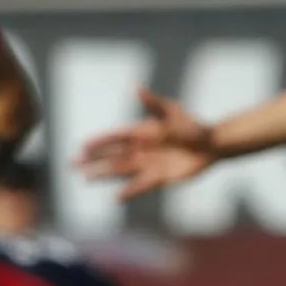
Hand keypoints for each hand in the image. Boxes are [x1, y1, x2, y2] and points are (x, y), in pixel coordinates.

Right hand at [75, 87, 220, 199]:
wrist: (212, 145)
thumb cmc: (193, 126)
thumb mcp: (173, 113)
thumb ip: (153, 103)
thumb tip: (136, 87)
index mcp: (141, 133)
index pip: (115, 138)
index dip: (99, 142)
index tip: (82, 145)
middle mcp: (141, 149)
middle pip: (112, 156)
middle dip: (92, 160)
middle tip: (72, 163)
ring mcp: (148, 164)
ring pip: (120, 171)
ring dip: (102, 175)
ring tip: (84, 179)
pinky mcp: (158, 178)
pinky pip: (140, 186)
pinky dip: (128, 192)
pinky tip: (115, 197)